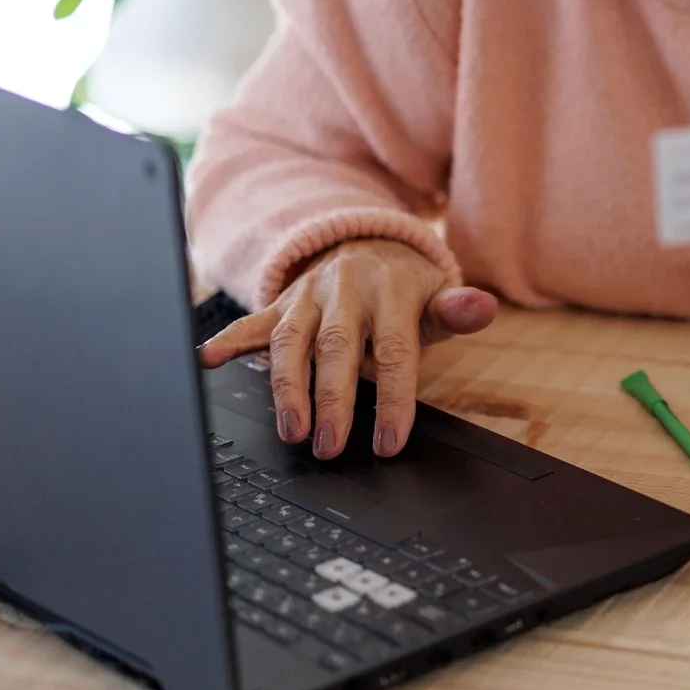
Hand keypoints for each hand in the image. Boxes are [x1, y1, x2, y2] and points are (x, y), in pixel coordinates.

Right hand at [197, 238, 497, 458]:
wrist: (366, 243)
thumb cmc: (405, 287)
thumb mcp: (438, 295)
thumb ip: (458, 310)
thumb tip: (483, 307)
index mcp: (390, 291)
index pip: (394, 350)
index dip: (392, 397)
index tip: (389, 442)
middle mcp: (345, 291)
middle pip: (336, 349)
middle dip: (332, 400)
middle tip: (330, 447)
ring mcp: (307, 297)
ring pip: (291, 342)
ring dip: (285, 387)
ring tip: (290, 430)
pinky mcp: (280, 304)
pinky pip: (250, 323)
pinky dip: (226, 342)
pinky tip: (206, 361)